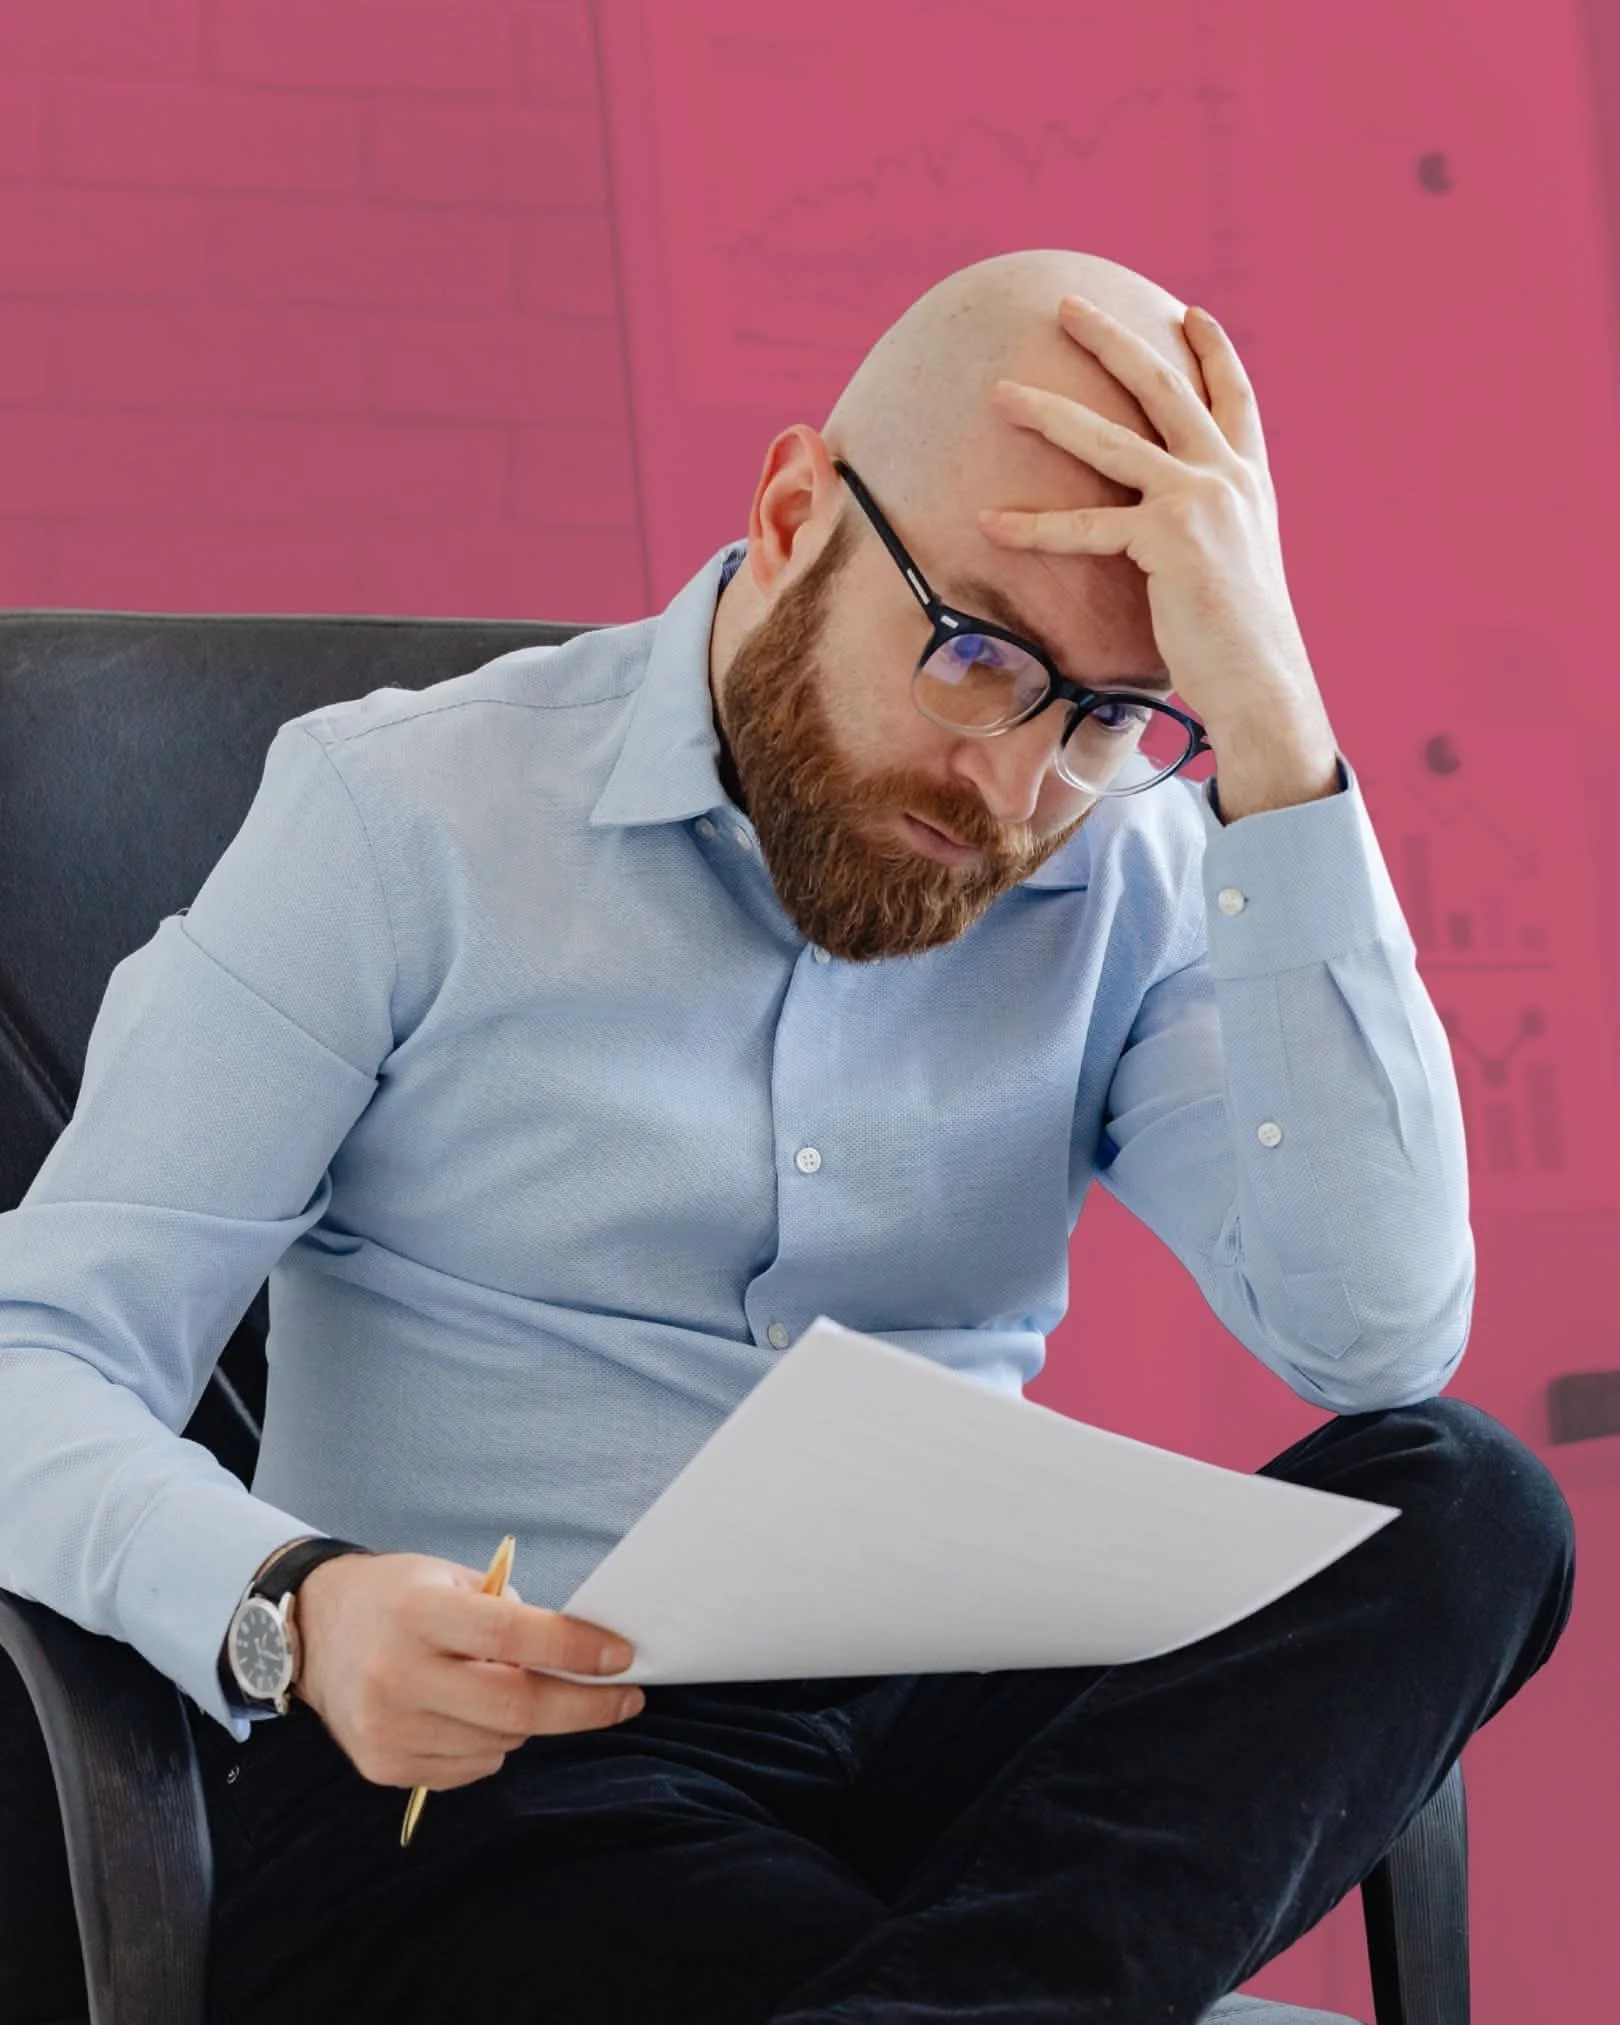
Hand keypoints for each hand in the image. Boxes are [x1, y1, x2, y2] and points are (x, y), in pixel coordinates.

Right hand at [292, 1550, 642, 1791]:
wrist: (312, 1631)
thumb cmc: (397, 1597)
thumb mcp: (449, 1578)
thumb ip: (508, 1613)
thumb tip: (579, 1654)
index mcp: (418, 1614)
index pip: (512, 1635)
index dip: (575, 1649)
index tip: (622, 1656)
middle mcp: (397, 1674)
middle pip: (515, 1707)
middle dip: (583, 1707)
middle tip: (625, 1700)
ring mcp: (388, 1727)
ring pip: (500, 1743)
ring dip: (528, 1722)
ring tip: (511, 1688)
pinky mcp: (383, 1766)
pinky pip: (471, 1767)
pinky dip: (491, 1743)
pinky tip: (470, 1712)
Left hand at [977, 296, 1335, 765]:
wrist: (1261, 681)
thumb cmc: (1238, 643)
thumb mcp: (1233, 569)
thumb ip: (1208, 535)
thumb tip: (1175, 537)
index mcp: (1249, 482)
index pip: (1235, 399)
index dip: (1214, 352)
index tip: (1189, 313)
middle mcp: (1228, 478)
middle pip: (1164, 387)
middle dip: (1112, 340)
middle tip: (1067, 306)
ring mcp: (1199, 501)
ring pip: (1110, 440)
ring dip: (1049, 411)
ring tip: (1000, 393)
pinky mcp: (1167, 539)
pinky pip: (1084, 527)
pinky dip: (1032, 526)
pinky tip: (987, 521)